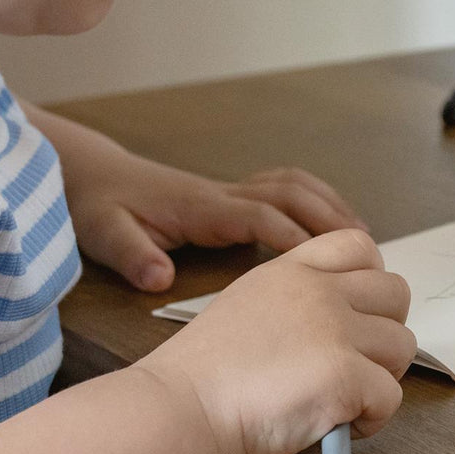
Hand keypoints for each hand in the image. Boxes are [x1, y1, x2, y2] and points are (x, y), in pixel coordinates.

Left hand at [65, 151, 368, 292]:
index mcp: (202, 207)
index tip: (327, 268)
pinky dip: (318, 200)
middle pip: (293, 194)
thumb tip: (159, 277)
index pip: (262, 217)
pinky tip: (333, 224)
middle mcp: (224, 193)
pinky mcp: (232, 195)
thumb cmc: (98, 207)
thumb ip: (132, 255)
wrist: (90, 176)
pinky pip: (287, 188)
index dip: (296, 238)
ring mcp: (231, 190)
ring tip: (364, 239)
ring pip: (296, 186)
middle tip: (364, 253)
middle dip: (331, 219)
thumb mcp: (104, 234)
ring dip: (332, 206)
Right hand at [133, 229, 417, 453]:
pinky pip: (392, 396)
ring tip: (343, 401)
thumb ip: (294, 304)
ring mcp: (336, 331)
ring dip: (381, 378)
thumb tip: (339, 326)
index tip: (356, 316)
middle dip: (385, 332)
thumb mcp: (246, 308)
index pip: (360, 246)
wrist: (176, 411)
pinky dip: (372, 419)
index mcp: (291, 271)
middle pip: (396, 293)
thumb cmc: (201, 379)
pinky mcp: (347, 374)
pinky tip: (338, 425)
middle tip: (355, 365)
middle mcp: (319, 292)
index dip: (372, 281)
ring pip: (402, 347)